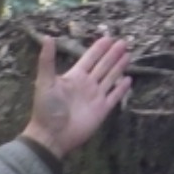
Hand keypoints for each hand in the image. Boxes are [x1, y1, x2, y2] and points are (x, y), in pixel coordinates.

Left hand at [23, 32, 131, 158]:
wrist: (52, 135)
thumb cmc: (46, 108)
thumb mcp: (45, 82)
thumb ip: (47, 60)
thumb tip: (48, 38)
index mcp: (74, 77)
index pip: (89, 58)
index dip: (98, 48)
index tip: (108, 37)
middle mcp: (87, 84)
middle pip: (103, 66)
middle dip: (113, 54)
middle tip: (123, 42)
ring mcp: (95, 97)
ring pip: (110, 78)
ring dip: (119, 67)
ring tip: (128, 55)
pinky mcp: (102, 110)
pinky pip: (114, 96)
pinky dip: (122, 88)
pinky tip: (129, 79)